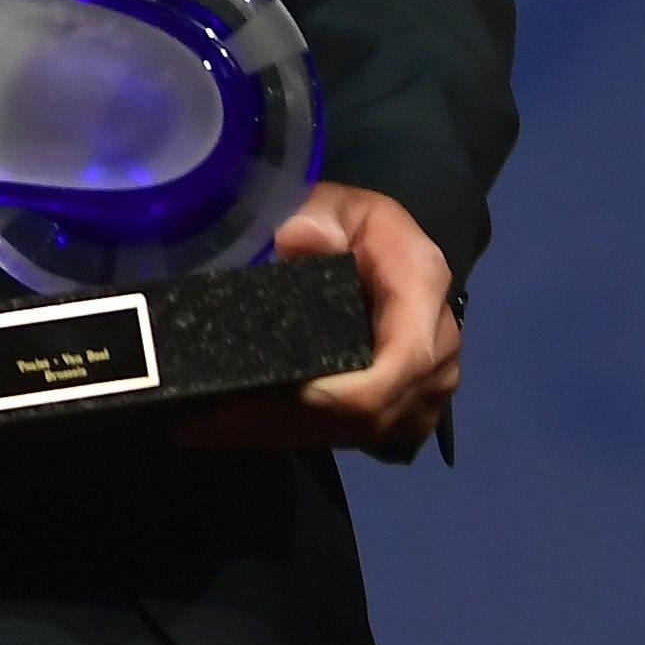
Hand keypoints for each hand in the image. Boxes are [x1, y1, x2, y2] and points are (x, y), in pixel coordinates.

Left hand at [177, 181, 463, 455]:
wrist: (373, 248)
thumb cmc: (347, 223)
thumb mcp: (328, 206)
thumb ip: (314, 220)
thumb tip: (299, 239)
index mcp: (423, 286)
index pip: (400, 361)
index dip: (340, 394)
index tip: (270, 396)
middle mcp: (438, 346)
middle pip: (372, 411)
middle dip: (290, 421)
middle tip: (209, 420)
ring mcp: (428, 386)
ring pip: (357, 434)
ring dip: (283, 434)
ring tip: (206, 426)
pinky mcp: (407, 411)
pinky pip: (353, 438)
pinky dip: (294, 435)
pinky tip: (237, 430)